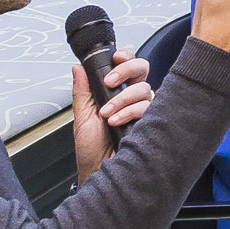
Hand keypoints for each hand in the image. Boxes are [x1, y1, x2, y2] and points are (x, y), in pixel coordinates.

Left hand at [69, 51, 150, 180]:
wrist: (99, 171)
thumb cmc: (91, 149)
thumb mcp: (81, 117)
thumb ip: (82, 91)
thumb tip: (78, 68)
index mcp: (114, 93)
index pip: (126, 66)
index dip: (125, 57)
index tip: (116, 57)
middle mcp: (131, 98)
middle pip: (142, 69)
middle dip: (127, 70)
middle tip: (110, 82)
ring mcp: (142, 109)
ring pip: (144, 88)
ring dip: (122, 100)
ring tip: (107, 115)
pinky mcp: (151, 121)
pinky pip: (148, 107)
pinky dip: (130, 112)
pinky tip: (117, 122)